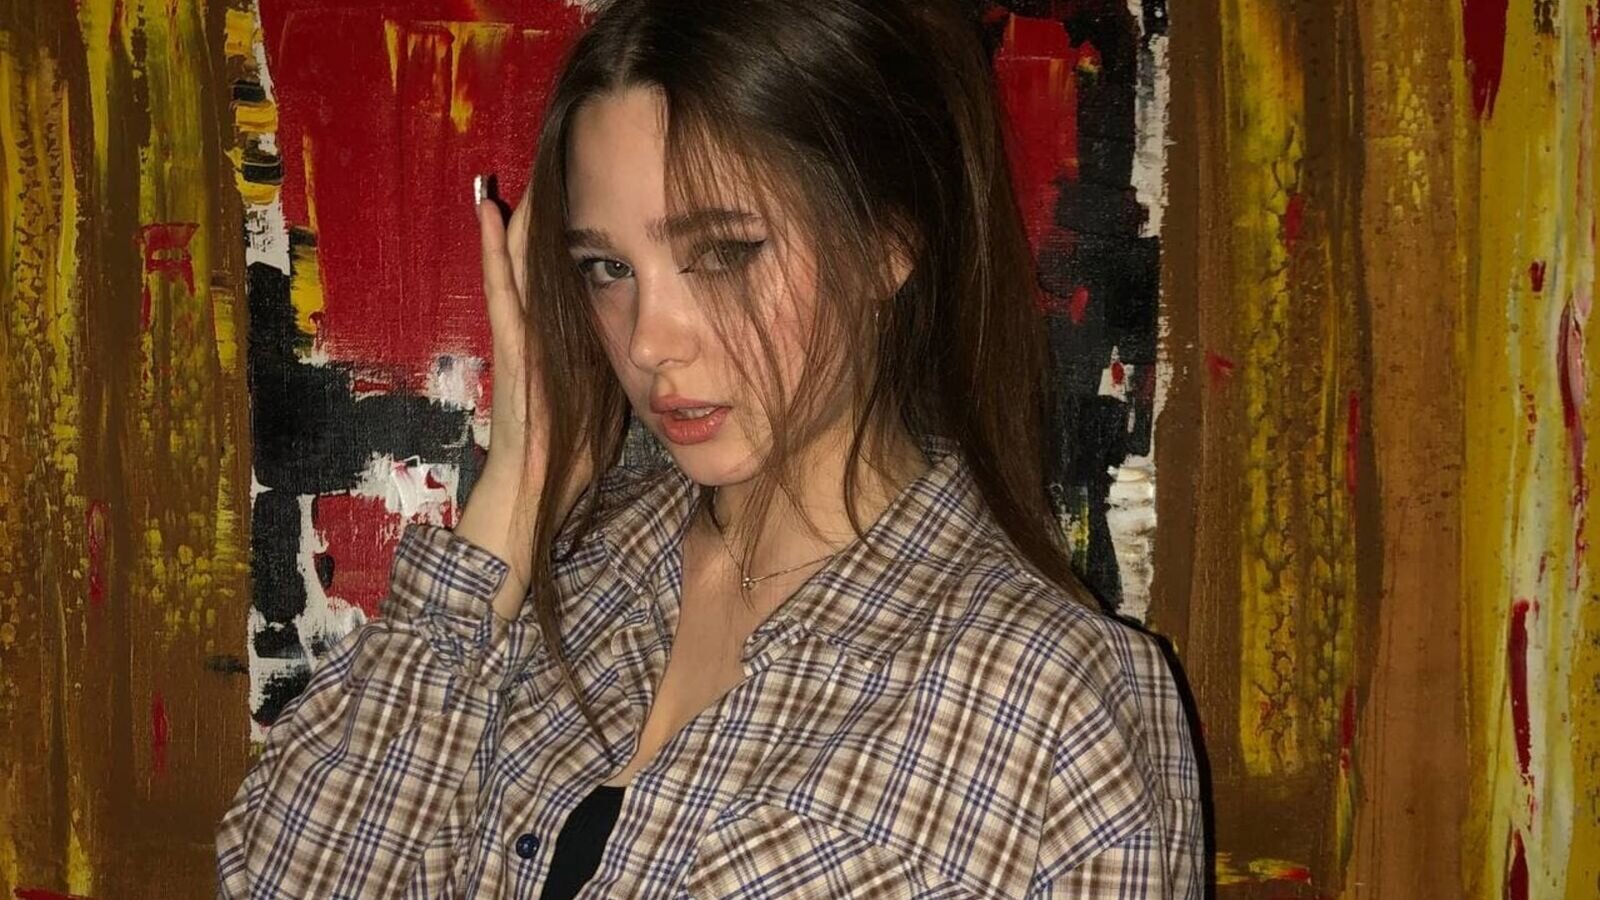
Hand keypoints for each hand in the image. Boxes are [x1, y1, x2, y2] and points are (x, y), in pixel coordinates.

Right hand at [460, 175, 592, 612]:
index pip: (571, 272)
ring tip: (519, 166)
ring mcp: (518, 336)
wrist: (532, 496)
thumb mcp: (610, 394)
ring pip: (516, 262)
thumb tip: (655, 336)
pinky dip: (495, 251)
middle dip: (545, 212)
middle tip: (553, 157)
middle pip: (538, 257)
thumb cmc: (570, 456)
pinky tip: (490, 213)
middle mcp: (535, 329)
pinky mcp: (510, 349)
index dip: (579, 231)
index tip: (594, 186)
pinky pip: (502, 291)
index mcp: (561, 338)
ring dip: (517, 217)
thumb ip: (621, 360)